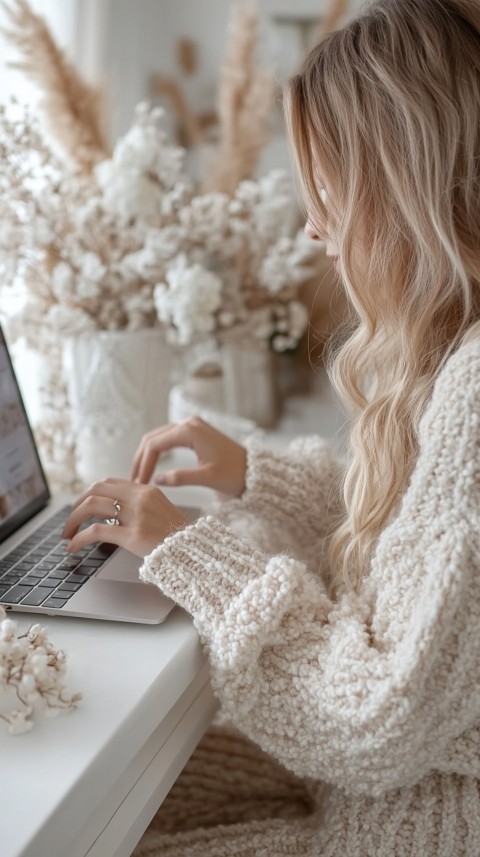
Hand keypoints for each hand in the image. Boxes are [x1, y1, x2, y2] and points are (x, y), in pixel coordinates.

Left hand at [62, 478, 187, 556]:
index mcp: (146, 490)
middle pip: (96, 489)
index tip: (82, 506)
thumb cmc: (178, 536)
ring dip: (73, 520)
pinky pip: (96, 531)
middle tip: (70, 519)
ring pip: (92, 506)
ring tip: (67, 534)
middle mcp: (140, 498)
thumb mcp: (161, 510)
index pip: (108, 482)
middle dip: (77, 504)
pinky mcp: (133, 536)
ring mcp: (136, 516)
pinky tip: (73, 546)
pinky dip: (79, 538)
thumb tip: (114, 509)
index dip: (89, 493)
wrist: (195, 552)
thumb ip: (139, 505)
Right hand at [130, 416, 246, 496]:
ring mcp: (192, 426)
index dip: (143, 464)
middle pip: (153, 438)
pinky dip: (158, 452)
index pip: (155, 445)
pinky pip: (169, 439)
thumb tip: (156, 481)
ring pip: (159, 437)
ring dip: (148, 455)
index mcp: (190, 431)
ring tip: (140, 476)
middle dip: (141, 459)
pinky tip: (152, 467)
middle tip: (133, 480)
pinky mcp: (195, 432)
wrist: (254, 470)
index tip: (138, 483)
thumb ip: (181, 478)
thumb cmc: (235, 474)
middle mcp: (189, 423)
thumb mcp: (207, 478)